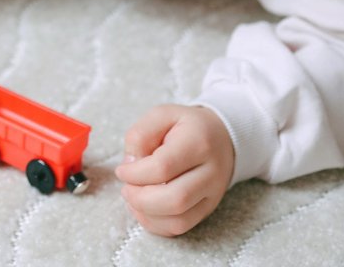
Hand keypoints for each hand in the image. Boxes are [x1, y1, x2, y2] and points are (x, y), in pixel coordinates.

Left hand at [115, 104, 234, 236]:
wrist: (221, 137)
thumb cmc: (186, 126)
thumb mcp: (161, 115)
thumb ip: (140, 134)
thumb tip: (130, 165)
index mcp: (199, 142)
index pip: (163, 167)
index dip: (135, 174)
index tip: (122, 170)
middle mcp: (211, 172)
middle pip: (174, 200)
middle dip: (140, 199)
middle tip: (126, 189)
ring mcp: (212, 194)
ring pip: (179, 220)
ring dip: (147, 214)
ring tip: (133, 198)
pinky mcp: (207, 209)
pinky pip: (181, 227)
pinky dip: (156, 224)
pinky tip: (144, 209)